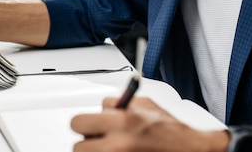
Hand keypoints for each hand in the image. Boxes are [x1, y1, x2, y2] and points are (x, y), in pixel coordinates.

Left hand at [71, 97, 228, 151]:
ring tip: (113, 149)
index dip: (86, 123)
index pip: (79, 123)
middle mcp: (117, 145)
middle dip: (88, 142)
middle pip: (78, 147)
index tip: (92, 125)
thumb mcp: (147, 106)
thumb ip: (121, 104)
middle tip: (99, 141)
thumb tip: (104, 107)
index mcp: (121, 122)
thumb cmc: (173, 133)